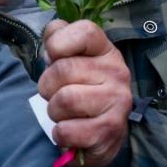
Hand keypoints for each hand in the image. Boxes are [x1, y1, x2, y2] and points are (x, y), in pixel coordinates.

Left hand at [37, 19, 131, 166]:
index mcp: (105, 50)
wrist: (100, 133)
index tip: (54, 57)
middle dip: (47, 85)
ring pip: (64, 100)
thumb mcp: (68, 58)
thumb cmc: (78, 88)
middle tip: (56, 93)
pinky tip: (71, 130)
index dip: (58, 43)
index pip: (85, 32)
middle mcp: (118, 72)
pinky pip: (66, 130)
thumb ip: (57, 39)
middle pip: (63, 69)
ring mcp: (118, 102)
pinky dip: (60, 134)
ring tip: (64, 112)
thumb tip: (52, 38)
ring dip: (54, 111)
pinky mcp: (110, 131)